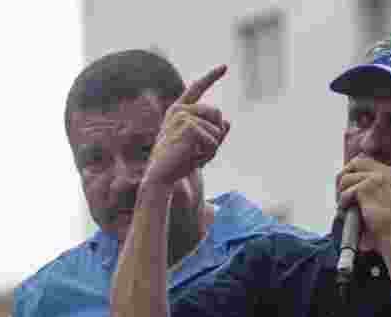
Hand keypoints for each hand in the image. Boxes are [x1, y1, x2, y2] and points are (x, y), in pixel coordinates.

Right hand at [143, 65, 230, 187]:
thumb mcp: (202, 147)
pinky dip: (209, 152)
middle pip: (217, 112)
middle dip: (216, 134)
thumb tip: (228, 122)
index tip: (225, 66)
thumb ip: (215, 134)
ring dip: (212, 146)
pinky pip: (213, 140)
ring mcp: (182, 116)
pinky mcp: (188, 126)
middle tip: (199, 150)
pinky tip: (193, 157)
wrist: (162, 175)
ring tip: (194, 155)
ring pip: (217, 128)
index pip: (197, 88)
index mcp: (179, 110)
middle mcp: (180, 109)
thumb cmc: (180, 162)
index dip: (211, 76)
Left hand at [336, 155, 390, 255]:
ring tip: (346, 207)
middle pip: (354, 164)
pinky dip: (343, 202)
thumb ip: (371, 184)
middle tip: (341, 196)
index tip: (346, 188)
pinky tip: (349, 211)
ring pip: (346, 178)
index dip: (352, 173)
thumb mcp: (382, 199)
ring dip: (342, 194)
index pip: (365, 162)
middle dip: (343, 178)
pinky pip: (346, 191)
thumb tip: (349, 172)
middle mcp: (388, 172)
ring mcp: (378, 178)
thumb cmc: (386, 225)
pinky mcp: (368, 186)